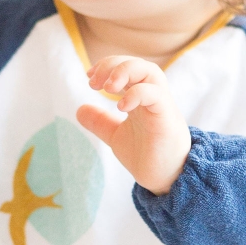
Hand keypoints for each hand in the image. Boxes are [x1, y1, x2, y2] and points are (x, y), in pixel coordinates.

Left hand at [76, 56, 191, 194]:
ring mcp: (161, 106)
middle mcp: (153, 97)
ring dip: (125, 71)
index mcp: (141, 97)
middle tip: (93, 82)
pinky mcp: (166, 118)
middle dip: (114, 65)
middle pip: (139, 64)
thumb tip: (79, 109)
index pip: (128, 66)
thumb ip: (101, 122)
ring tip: (107, 87)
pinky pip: (156, 95)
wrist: (165, 180)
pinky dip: (137, 94)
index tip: (89, 77)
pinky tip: (120, 107)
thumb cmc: (146, 156)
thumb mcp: (116, 136)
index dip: (108, 65)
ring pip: (151, 72)